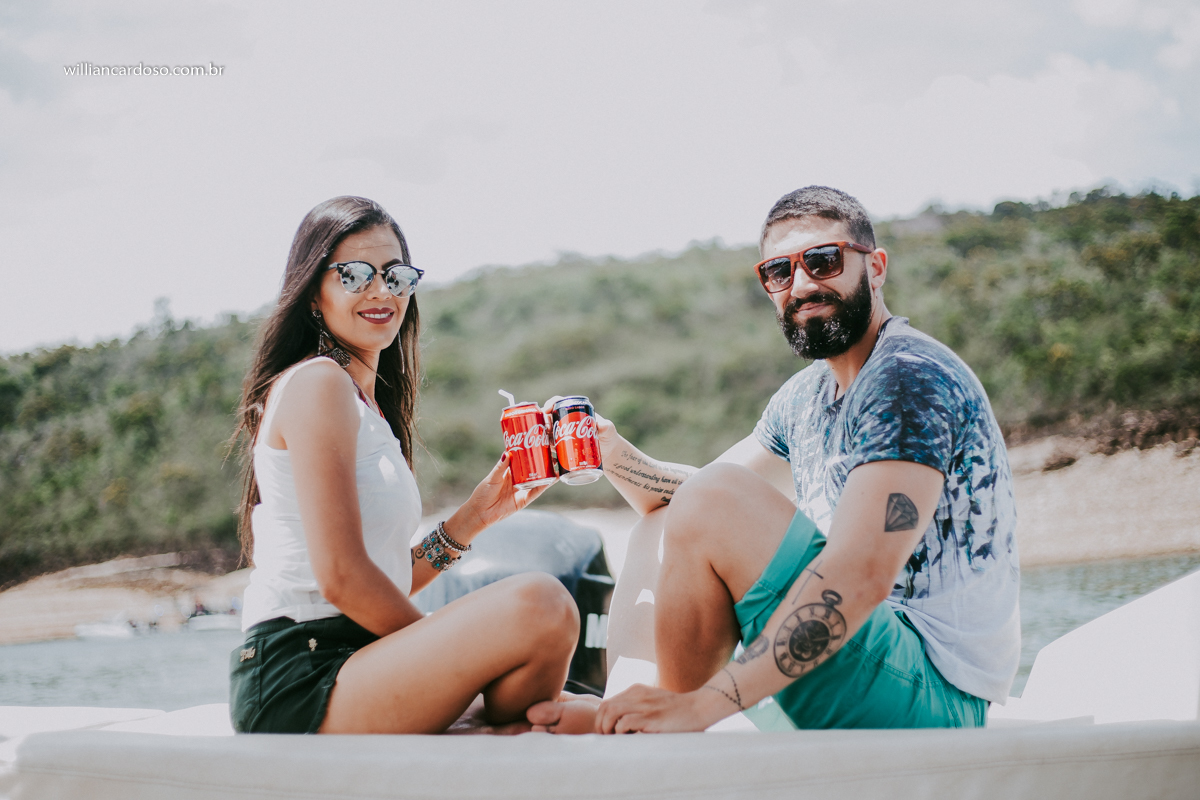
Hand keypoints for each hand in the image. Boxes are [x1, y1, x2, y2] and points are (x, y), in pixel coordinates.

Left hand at [453, 452, 551, 538]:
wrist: (480, 512)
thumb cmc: (483, 493)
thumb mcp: (492, 477)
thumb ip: (501, 467)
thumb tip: (508, 453)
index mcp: (510, 472)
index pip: (522, 460)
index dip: (529, 452)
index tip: (536, 442)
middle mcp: (518, 480)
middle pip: (533, 469)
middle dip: (541, 461)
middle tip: (550, 451)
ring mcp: (522, 490)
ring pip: (538, 480)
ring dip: (547, 473)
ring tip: (555, 463)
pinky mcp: (524, 500)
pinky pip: (536, 492)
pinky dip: (544, 485)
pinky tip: (552, 479)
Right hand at [540, 396, 620, 461]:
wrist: (608, 453)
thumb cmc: (608, 436)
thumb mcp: (608, 430)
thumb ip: (606, 427)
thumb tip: (601, 425)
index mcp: (574, 412)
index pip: (559, 403)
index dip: (551, 403)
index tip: (547, 409)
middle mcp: (565, 422)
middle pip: (549, 418)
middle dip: (544, 422)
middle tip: (548, 430)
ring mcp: (562, 435)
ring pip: (547, 433)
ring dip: (542, 436)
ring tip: (547, 442)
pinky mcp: (562, 448)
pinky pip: (550, 447)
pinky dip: (546, 451)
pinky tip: (545, 455)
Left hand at [595, 684, 727, 733]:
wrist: (699, 708)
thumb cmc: (676, 711)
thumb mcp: (653, 703)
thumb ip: (638, 708)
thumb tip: (620, 726)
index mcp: (636, 691)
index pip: (607, 703)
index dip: (601, 719)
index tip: (605, 733)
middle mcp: (637, 694)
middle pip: (605, 706)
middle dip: (600, 725)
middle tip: (606, 739)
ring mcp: (644, 705)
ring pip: (611, 712)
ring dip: (607, 728)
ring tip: (614, 740)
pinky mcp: (651, 717)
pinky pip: (625, 722)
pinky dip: (621, 731)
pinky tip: (628, 738)